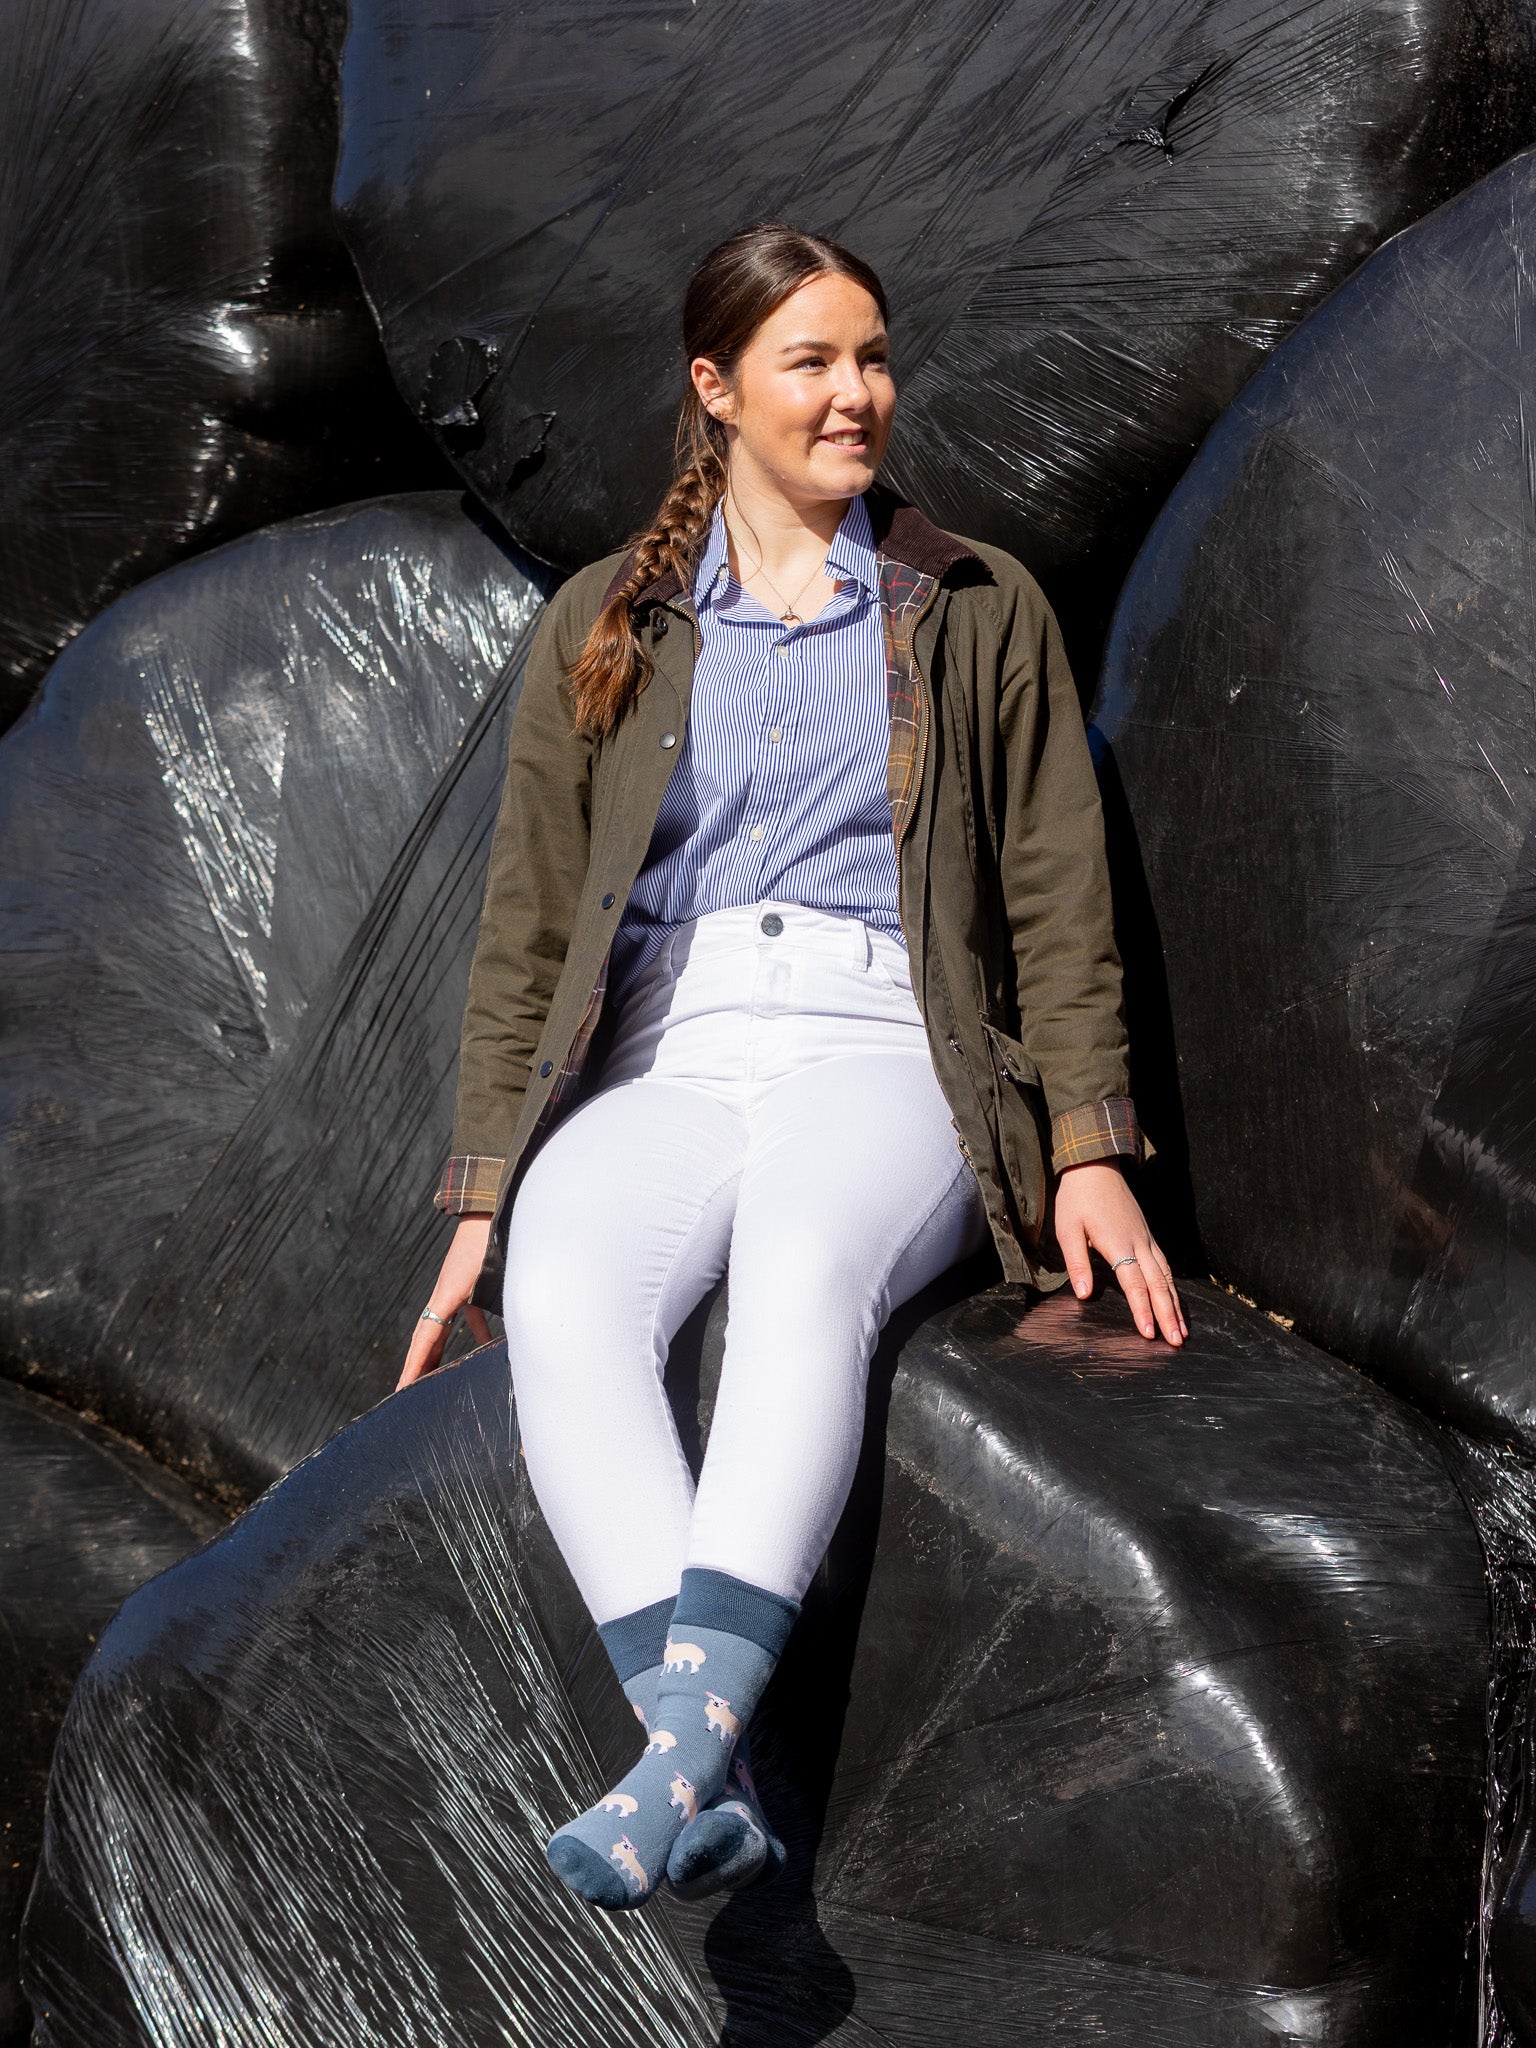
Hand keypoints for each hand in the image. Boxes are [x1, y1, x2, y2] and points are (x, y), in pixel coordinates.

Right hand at [396, 1216, 494, 1389]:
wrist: (492, 1208)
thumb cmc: (492, 1240)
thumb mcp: (494, 1273)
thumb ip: (500, 1302)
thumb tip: (514, 1333)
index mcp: (448, 1293)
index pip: (425, 1336)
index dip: (415, 1364)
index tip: (404, 1387)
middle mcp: (446, 1293)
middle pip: (425, 1336)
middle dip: (417, 1364)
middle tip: (407, 1391)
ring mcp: (456, 1288)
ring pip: (442, 1326)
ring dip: (439, 1350)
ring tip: (436, 1376)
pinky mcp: (468, 1283)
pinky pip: (464, 1313)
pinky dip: (473, 1331)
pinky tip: (485, 1346)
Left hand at [1054, 1161, 1185, 1345]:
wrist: (1095, 1167)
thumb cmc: (1077, 1199)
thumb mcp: (1068, 1229)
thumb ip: (1077, 1262)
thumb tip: (1084, 1294)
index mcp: (1118, 1244)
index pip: (1134, 1284)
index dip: (1142, 1310)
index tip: (1150, 1334)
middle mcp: (1139, 1243)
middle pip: (1158, 1285)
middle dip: (1169, 1315)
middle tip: (1178, 1342)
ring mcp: (1147, 1239)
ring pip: (1166, 1277)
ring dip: (1175, 1305)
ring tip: (1182, 1330)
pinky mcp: (1147, 1235)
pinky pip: (1165, 1265)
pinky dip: (1172, 1286)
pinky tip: (1175, 1300)